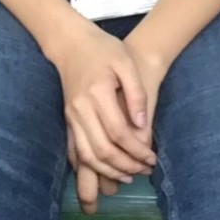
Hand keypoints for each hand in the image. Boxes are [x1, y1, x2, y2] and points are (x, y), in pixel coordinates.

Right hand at [66, 36, 166, 212]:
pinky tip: (106, 171)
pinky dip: (90, 167)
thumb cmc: (104, 50)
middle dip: (125, 165)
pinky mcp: (67, 121)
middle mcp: (80, 109)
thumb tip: (141, 126)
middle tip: (144, 170)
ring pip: (87, 156)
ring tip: (129, 175)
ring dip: (108, 171)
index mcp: (97, 93)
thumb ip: (136, 94)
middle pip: (102, 150)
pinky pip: (75, 151)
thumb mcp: (126, 63)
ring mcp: (71, 116)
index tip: (151, 158)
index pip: (118, 132)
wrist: (71, 44)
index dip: (136, 150)